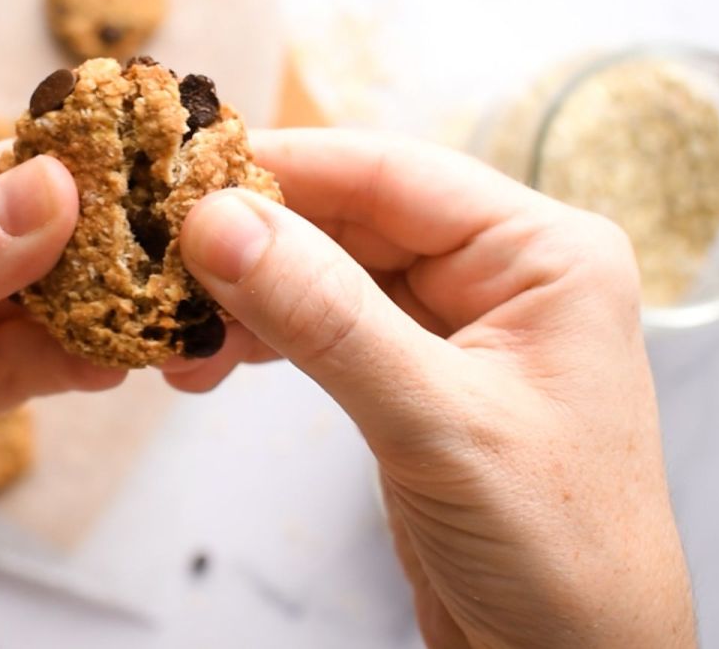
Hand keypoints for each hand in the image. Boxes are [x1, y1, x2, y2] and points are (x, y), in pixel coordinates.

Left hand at [0, 146, 120, 647]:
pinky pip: (34, 365)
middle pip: (1, 237)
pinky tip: (115, 358)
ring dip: (88, 303)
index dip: (30, 180)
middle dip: (73, 241)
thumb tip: (41, 193)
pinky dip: (77, 360)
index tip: (111, 175)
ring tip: (148, 299)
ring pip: (29, 301)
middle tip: (149, 237)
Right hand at [176, 129, 694, 648]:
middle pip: (353, 218)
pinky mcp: (419, 378)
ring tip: (174, 323)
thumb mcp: (436, 422)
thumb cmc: (561, 552)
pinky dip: (265, 340)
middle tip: (158, 251)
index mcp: (545, 254)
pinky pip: (326, 329)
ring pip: (329, 274)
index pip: (394, 173)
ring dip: (248, 294)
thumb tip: (222, 222)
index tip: (185, 171)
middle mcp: (505, 274)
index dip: (285, 166)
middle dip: (254, 238)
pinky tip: (211, 358)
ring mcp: (460, 327)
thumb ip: (326, 317)